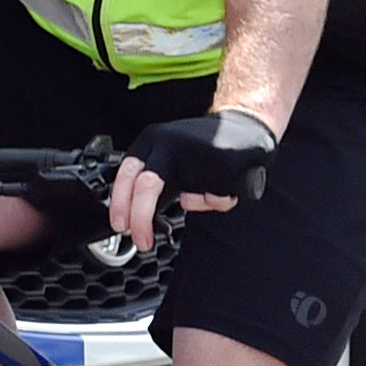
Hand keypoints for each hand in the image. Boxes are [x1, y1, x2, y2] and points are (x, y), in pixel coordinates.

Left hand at [112, 108, 274, 250]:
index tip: (121, 225)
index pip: (127, 174)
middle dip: (141, 219)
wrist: (245, 124)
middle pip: (147, 186)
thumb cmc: (203, 146)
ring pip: (190, 200)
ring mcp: (196, 152)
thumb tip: (133, 218)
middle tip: (142, 241)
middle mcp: (170, 144)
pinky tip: (226, 182)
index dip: (120, 204)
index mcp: (153, 141)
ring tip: (209, 186)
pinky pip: (216, 199)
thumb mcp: (168, 157)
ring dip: (200, 202)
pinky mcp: (223, 161)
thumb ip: (152, 182)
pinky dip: (220, 199)